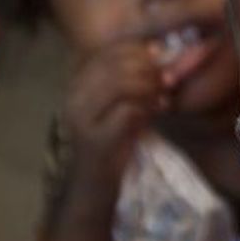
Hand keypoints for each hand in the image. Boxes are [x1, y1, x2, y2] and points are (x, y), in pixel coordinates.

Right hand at [62, 41, 165, 180]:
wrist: (92, 189)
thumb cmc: (111, 145)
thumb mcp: (122, 106)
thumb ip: (134, 81)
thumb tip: (159, 51)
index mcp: (77, 84)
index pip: (109, 51)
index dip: (140, 51)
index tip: (160, 62)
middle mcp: (74, 97)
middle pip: (117, 64)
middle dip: (149, 69)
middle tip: (166, 82)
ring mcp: (80, 119)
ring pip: (121, 84)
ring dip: (150, 88)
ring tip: (162, 98)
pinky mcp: (94, 141)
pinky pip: (127, 112)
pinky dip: (147, 110)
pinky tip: (155, 115)